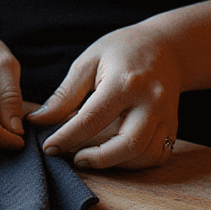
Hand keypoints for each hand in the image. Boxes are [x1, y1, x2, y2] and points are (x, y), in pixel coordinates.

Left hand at [28, 25, 181, 169]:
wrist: (167, 46)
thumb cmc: (122, 50)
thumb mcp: (88, 61)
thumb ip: (64, 95)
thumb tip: (37, 122)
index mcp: (125, 82)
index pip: (92, 119)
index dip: (66, 138)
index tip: (49, 148)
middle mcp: (151, 101)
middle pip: (128, 144)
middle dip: (98, 159)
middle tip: (75, 159)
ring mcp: (166, 115)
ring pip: (146, 154)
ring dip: (117, 163)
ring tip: (93, 156)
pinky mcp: (173, 125)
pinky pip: (158, 154)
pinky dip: (135, 162)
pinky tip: (115, 154)